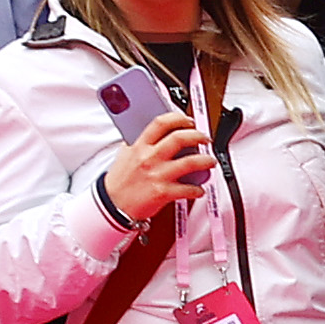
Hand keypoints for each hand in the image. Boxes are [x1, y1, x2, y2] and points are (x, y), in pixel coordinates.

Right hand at [101, 106, 217, 226]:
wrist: (114, 204)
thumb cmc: (119, 181)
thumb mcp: (125, 154)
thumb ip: (138, 142)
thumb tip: (154, 133)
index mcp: (140, 146)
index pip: (161, 123)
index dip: (178, 118)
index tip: (188, 120)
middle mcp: (150, 158)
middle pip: (179, 138)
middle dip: (197, 135)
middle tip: (204, 138)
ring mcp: (158, 175)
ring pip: (189, 162)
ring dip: (205, 160)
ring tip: (210, 161)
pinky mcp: (164, 192)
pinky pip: (188, 189)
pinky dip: (198, 189)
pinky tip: (199, 189)